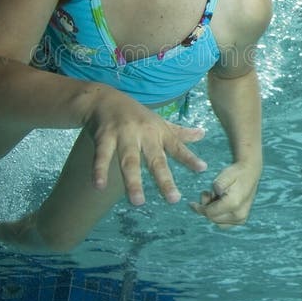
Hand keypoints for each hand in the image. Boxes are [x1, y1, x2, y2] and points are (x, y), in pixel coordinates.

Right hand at [85, 89, 207, 206]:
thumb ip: (179, 133)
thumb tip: (203, 134)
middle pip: (155, 159)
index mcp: (158, 132)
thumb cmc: (136, 115)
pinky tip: (98, 186)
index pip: (176, 146)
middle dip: (164, 179)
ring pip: (130, 160)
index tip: (202, 169)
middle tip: (173, 199)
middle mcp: (144, 133)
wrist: (104, 99)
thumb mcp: (159, 122)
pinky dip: (99, 170)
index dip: (189, 157)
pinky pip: (102, 155)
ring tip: (137, 202)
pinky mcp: (104, 136)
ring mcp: (123, 134)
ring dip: (133, 181)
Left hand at [189, 161, 260, 227]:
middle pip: (212, 218)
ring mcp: (241, 219)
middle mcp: (239, 215)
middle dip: (206, 207)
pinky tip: (218, 203)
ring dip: (212, 211)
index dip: (199, 208)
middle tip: (208, 193)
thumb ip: (218, 184)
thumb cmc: (235, 173)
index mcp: (234, 203)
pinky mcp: (241, 220)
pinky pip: (223, 223)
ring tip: (215, 197)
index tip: (191, 203)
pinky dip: (218, 215)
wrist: (250, 173)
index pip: (210, 213)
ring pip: (217, 222)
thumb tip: (216, 191)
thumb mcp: (225, 174)